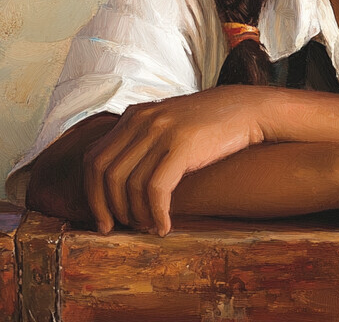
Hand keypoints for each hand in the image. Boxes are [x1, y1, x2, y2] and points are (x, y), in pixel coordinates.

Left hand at [83, 85, 268, 235]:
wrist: (246, 108)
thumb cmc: (207, 125)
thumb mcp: (167, 124)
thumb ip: (141, 141)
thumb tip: (117, 184)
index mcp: (134, 116)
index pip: (94, 160)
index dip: (93, 196)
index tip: (104, 221)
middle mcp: (143, 120)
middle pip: (106, 174)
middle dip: (108, 209)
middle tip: (122, 229)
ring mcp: (162, 130)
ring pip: (130, 185)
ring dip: (137, 215)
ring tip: (150, 227)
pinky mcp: (183, 143)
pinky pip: (156, 189)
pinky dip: (156, 214)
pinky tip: (165, 226)